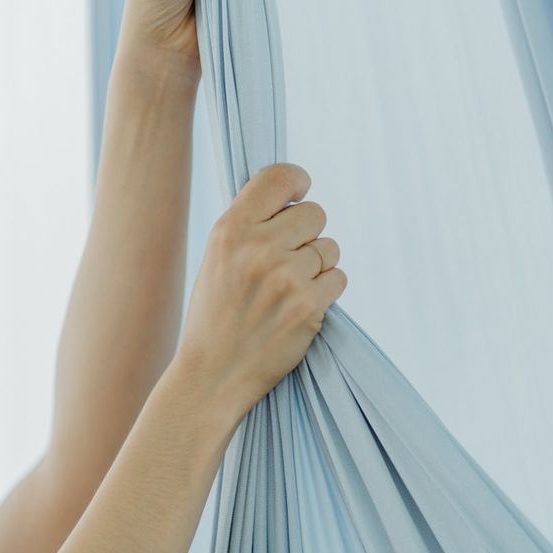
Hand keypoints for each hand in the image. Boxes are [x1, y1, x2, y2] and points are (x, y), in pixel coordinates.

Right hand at [175, 164, 346, 422]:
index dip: (297, 182)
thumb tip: (293, 197)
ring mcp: (286, 278)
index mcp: (230, 230)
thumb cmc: (216, 314)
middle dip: (308, 233)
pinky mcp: (309, 307)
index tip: (299, 195)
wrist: (213, 374)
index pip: (280, 178)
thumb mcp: (216, 258)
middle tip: (288, 258)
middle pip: (316, 213)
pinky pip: (339, 278)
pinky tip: (300, 306)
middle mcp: (258, 248)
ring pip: (330, 247)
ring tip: (288, 288)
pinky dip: (326, 290)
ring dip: (318, 265)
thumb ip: (250, 226)